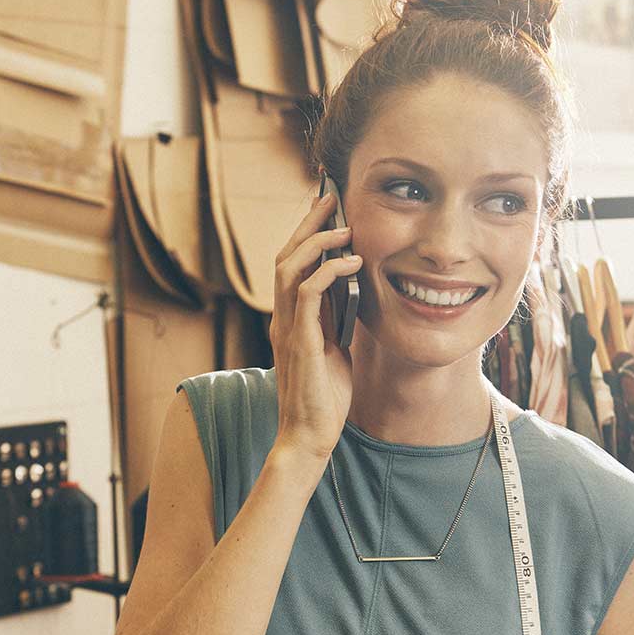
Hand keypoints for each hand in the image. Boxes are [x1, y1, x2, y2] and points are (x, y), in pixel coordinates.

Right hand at [270, 190, 358, 463]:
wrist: (309, 436)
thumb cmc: (323, 399)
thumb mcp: (334, 349)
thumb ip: (334, 322)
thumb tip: (351, 294)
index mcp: (290, 319)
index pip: (291, 265)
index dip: (306, 234)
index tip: (328, 211)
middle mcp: (282, 318)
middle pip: (285, 255)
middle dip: (308, 223)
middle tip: (332, 198)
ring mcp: (287, 329)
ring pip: (289, 267)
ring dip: (317, 241)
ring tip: (345, 227)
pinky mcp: (300, 342)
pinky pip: (306, 293)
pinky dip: (328, 271)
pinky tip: (352, 263)